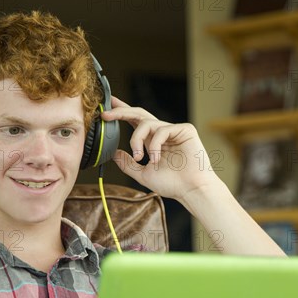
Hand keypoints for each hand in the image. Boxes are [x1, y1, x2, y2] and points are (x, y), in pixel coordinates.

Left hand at [101, 97, 220, 201]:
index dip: (122, 112)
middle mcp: (162, 134)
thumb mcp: (143, 174)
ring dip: (136, 139)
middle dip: (121, 112)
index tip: (107, 107)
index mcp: (153, 142)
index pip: (135, 122)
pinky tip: (156, 158)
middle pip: (139, 114)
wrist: (191, 190)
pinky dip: (154, 144)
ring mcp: (174, 130)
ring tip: (139, 157)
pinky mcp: (185, 130)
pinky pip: (162, 130)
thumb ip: (128, 164)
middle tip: (106, 114)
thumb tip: (113, 153)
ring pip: (146, 123)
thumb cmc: (172, 185)